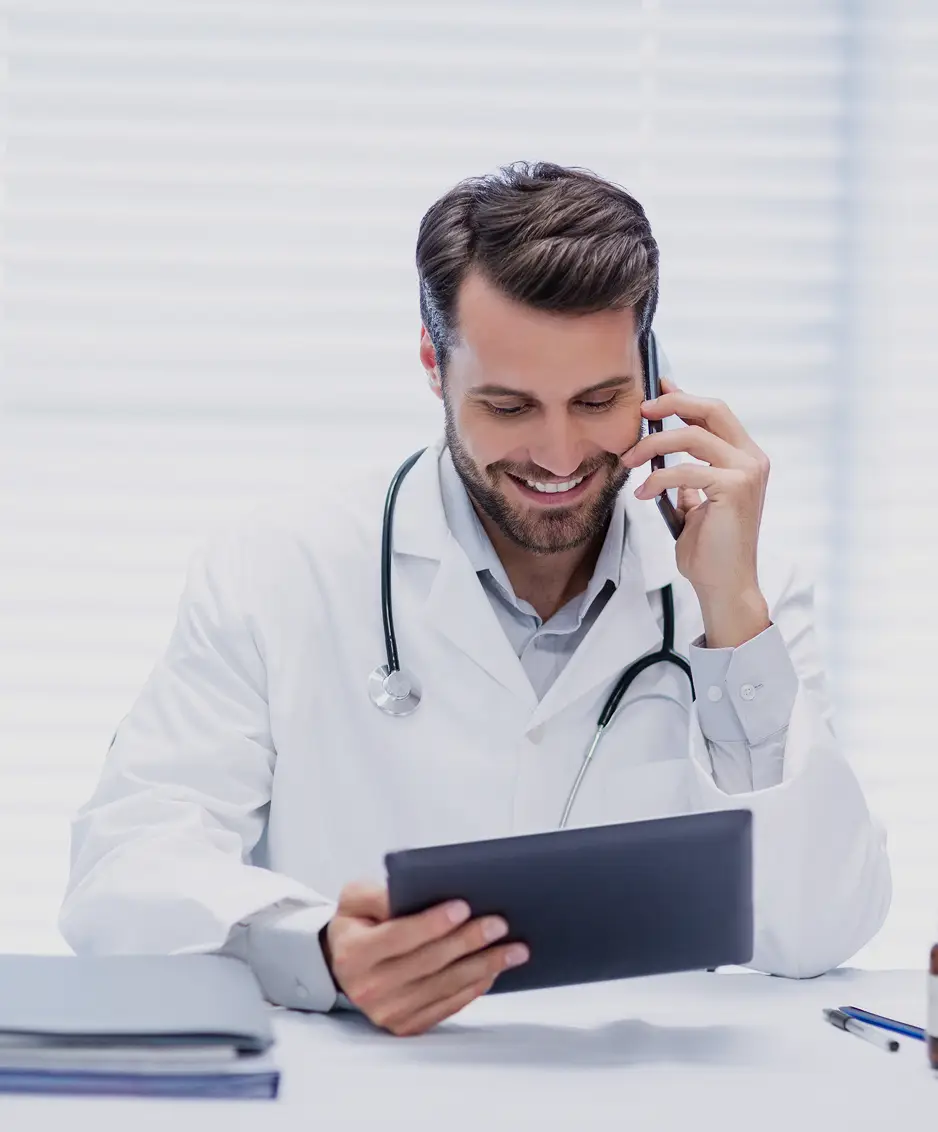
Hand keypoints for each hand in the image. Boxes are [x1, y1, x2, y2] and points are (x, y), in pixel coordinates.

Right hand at [323, 882, 528, 1035]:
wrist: (344, 964)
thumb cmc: (358, 924)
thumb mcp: (355, 898)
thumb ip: (379, 893)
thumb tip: (415, 891)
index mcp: (354, 954)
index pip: (400, 936)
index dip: (433, 923)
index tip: (464, 907)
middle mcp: (369, 988)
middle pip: (429, 962)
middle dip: (468, 941)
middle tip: (499, 924)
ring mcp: (388, 1012)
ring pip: (445, 986)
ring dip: (483, 966)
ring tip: (513, 949)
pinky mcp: (407, 1026)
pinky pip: (448, 1006)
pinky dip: (474, 987)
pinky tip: (494, 969)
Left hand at [622, 376, 770, 647]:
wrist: (723, 585)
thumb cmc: (709, 549)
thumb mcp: (695, 503)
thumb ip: (688, 477)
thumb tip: (663, 452)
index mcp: (745, 459)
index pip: (715, 413)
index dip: (685, 397)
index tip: (657, 387)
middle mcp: (752, 459)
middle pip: (712, 409)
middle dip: (673, 403)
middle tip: (640, 411)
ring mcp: (747, 472)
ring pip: (692, 437)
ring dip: (652, 444)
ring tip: (629, 460)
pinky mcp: (735, 489)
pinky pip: (685, 471)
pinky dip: (656, 479)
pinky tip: (643, 494)